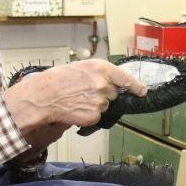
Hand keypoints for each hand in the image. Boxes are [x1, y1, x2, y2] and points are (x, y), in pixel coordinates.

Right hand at [2, 59, 147, 138]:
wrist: (43, 96)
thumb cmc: (57, 80)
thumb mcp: (80, 68)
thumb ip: (98, 74)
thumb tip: (110, 82)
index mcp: (101, 69)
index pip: (125, 78)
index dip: (136, 86)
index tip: (142, 91)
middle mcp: (103, 84)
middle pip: (113, 94)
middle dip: (104, 95)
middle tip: (85, 92)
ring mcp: (100, 101)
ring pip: (104, 106)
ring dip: (94, 105)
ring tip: (76, 99)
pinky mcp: (94, 115)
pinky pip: (96, 117)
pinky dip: (88, 115)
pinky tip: (75, 108)